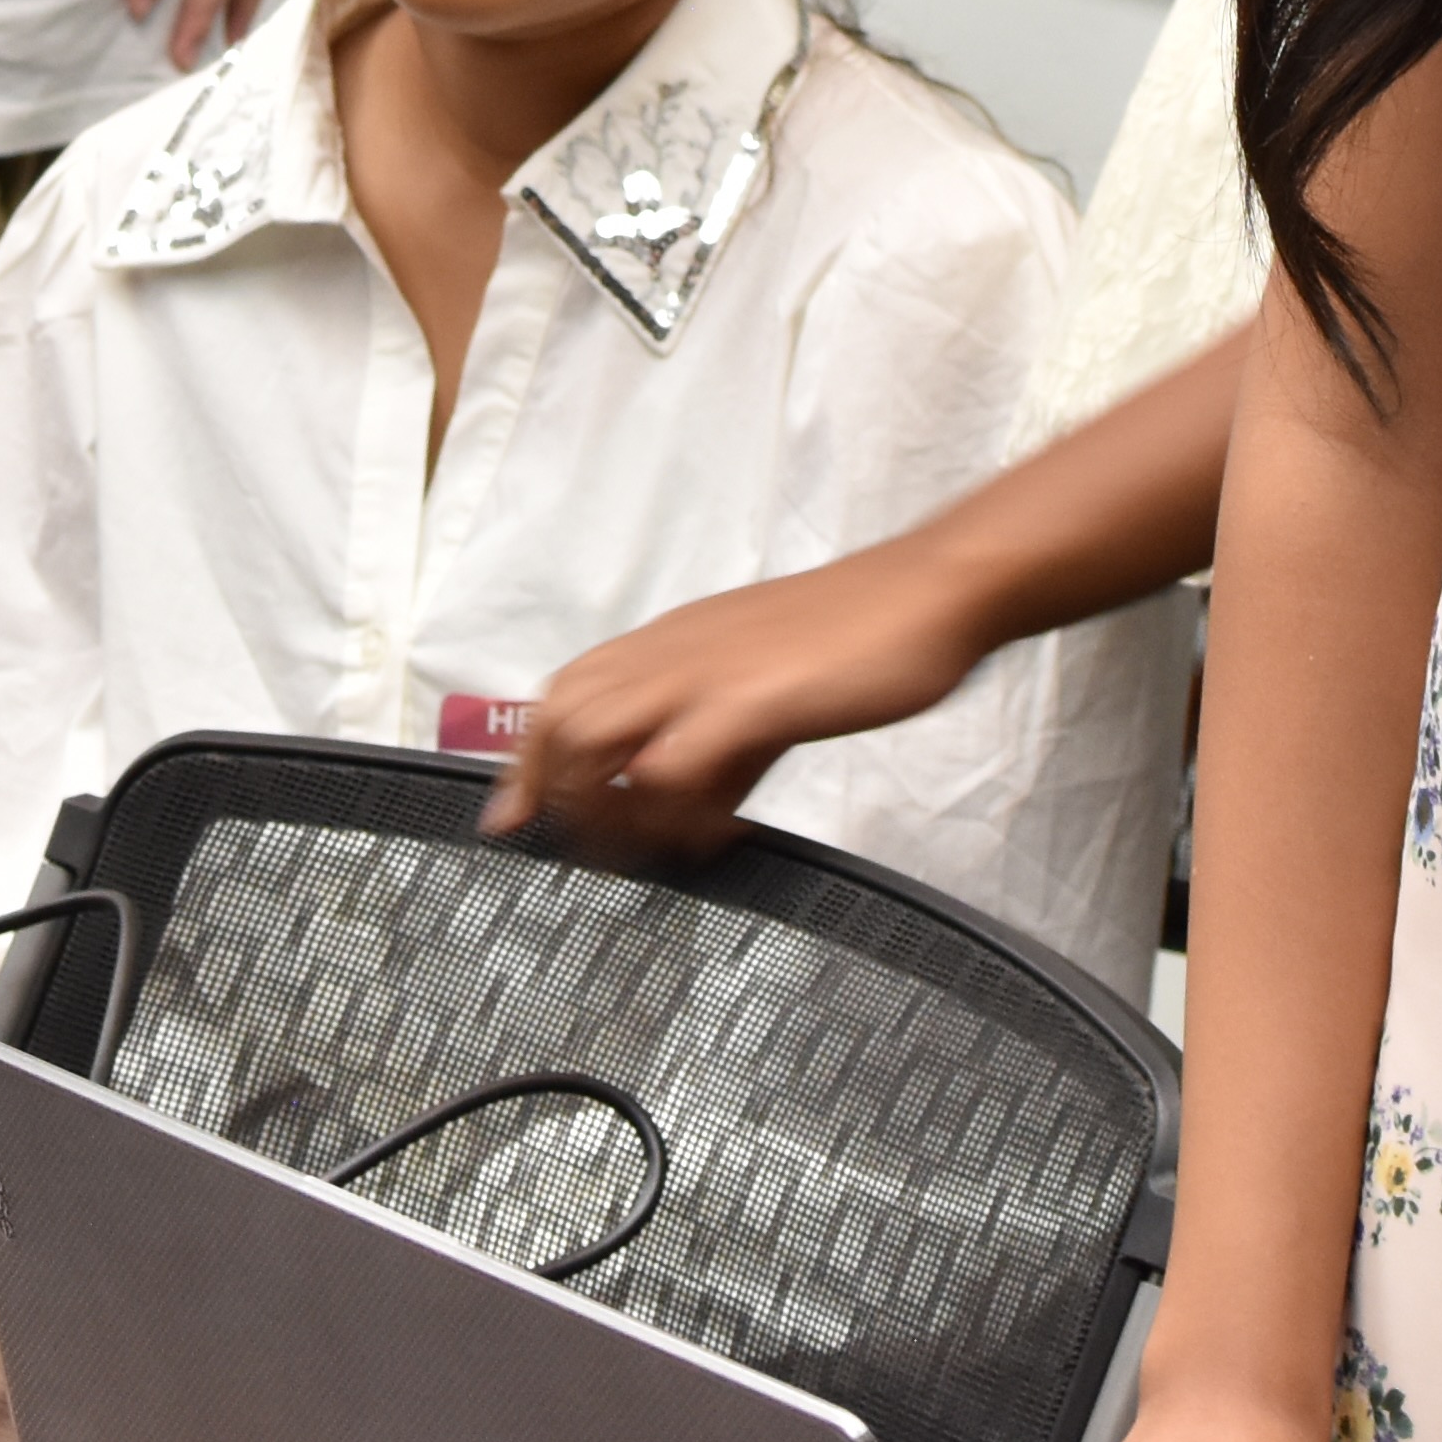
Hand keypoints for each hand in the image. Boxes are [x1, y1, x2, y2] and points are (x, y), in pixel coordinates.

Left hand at [487, 538, 995, 858]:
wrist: (930, 591)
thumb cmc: (857, 639)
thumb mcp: (767, 693)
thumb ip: (719, 750)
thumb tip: (686, 815)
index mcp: (672, 643)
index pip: (566, 693)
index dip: (528, 760)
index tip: (511, 817)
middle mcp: (674, 651)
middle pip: (561, 715)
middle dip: (546, 790)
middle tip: (570, 850)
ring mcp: (709, 671)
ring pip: (598, 734)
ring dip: (602, 805)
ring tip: (636, 849)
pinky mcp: (754, 698)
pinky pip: (676, 760)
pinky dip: (674, 812)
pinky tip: (707, 836)